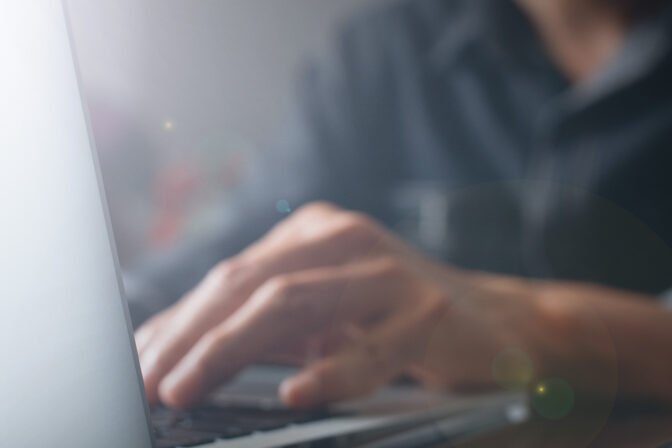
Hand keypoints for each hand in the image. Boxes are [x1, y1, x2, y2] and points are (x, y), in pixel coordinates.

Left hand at [135, 202, 614, 409]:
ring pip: (294, 302)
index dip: (180, 320)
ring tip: (188, 388)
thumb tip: (185, 355)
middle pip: (251, 283)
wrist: (498, 323)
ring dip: (231, 348)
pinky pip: (373, 346)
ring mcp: (388, 273)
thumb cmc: (396, 320)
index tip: (139, 362)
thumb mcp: (324, 315)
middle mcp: (345, 240)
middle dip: (191, 335)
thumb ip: (265, 327)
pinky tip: (297, 394)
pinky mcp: (429, 312)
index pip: (232, 276)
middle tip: (151, 382)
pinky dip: (333, 370)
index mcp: (313, 235)